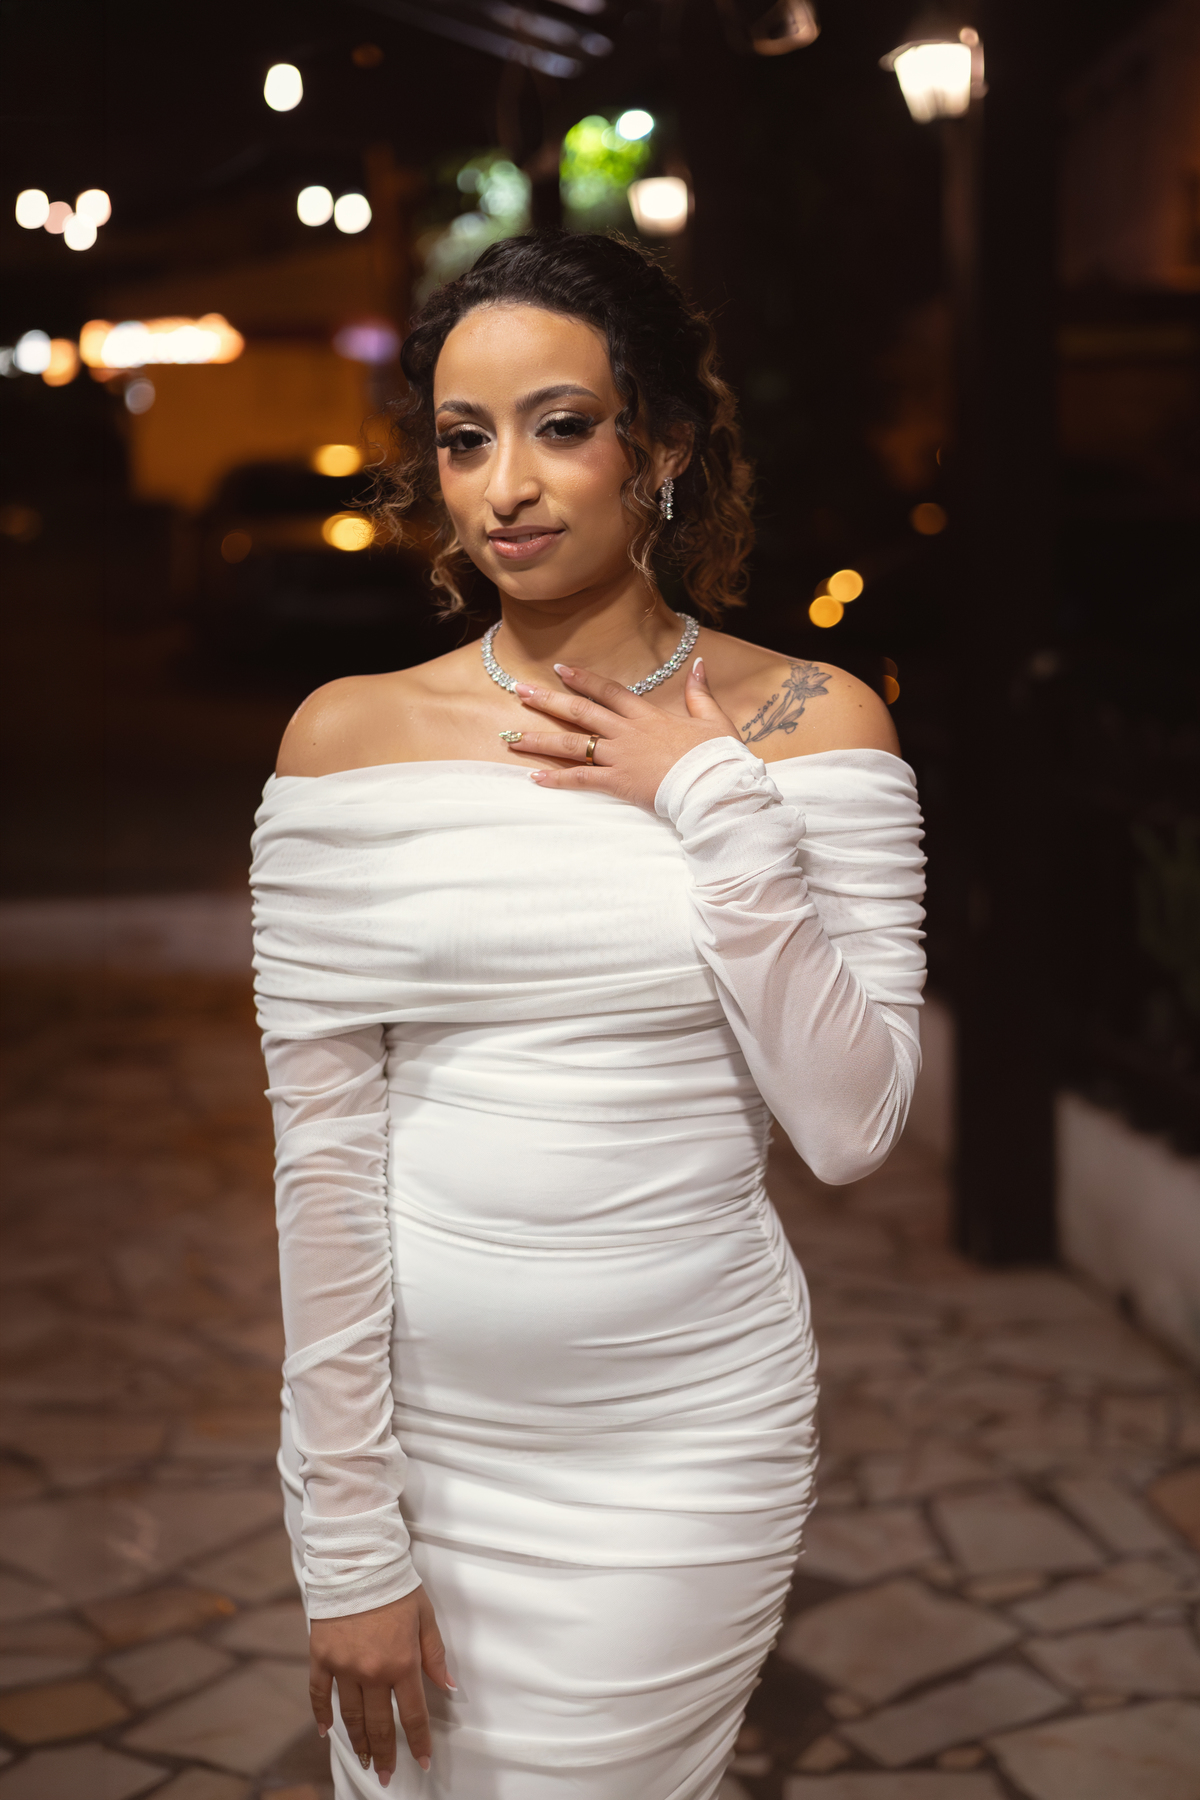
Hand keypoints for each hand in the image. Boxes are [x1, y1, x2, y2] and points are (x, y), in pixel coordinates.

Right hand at [309, 1586, 453, 1785]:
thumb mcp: (424, 1617)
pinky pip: (320, 1693)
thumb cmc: (396, 1586)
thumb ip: (435, 1654)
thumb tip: (448, 1686)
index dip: (418, 1741)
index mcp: (402, 1662)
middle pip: (380, 1724)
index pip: (413, 1714)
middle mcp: (372, 1671)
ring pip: (351, 1716)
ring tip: (365, 1760)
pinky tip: (326, 1732)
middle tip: (387, 1774)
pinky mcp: (321, 1657)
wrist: (358, 1561)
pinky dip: (322, 1714)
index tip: (422, 1762)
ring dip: (358, 1742)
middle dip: (385, 1752)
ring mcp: (344, 1666)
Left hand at [510, 656, 738, 810]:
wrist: (715, 785)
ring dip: (540, 739)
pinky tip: (534, 777)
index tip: (559, 669)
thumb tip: (699, 664)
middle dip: (547, 700)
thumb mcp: (713, 719)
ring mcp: (620, 757)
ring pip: (572, 744)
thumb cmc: (717, 756)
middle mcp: (627, 732)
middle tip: (519, 691)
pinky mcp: (618, 783)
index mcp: (648, 715)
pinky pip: (581, 779)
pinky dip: (557, 778)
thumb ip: (700, 692)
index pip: (608, 691)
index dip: (583, 679)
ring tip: (511, 737)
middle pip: (580, 711)